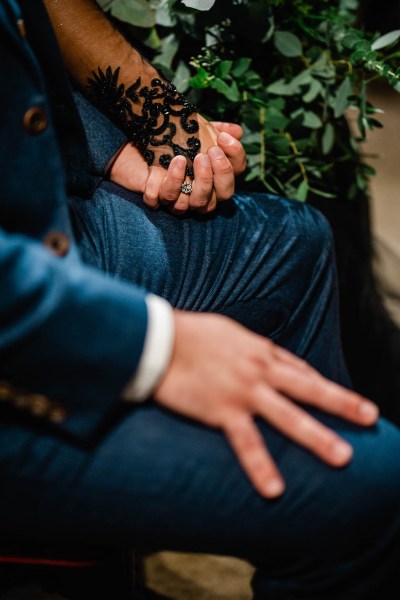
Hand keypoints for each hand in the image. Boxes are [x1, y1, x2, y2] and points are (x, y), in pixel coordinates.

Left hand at [109, 117, 246, 213]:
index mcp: (209, 183)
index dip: (232, 164)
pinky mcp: (152, 197)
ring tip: (184, 158)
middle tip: (206, 154)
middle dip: (215, 178)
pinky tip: (164, 166)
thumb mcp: (196, 129)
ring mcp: (174, 199)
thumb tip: (235, 132)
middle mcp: (194, 196)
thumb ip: (216, 131)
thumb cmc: (171, 137)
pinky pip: (158, 199)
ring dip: (192, 183)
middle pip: (216, 201)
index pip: (230, 183)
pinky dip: (164, 184)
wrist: (136, 136)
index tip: (222, 138)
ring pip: (190, 205)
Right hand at [155, 311, 378, 498]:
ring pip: (289, 416)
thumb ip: (247, 346)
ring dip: (318, 437)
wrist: (158, 338)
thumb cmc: (189, 333)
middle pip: (309, 389)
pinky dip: (261, 465)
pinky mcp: (222, 410)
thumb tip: (259, 352)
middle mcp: (259, 370)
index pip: (300, 369)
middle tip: (370, 417)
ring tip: (344, 457)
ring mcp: (244, 391)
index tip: (339, 398)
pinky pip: (246, 442)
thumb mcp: (228, 332)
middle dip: (342, 403)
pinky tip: (275, 489)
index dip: (321, 385)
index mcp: (260, 350)